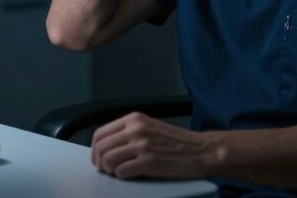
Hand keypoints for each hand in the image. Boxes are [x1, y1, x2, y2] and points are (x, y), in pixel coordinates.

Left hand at [91, 112, 211, 179]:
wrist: (201, 151)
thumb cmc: (177, 142)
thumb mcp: (150, 127)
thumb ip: (129, 132)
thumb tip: (106, 147)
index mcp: (134, 119)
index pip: (100, 134)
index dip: (95, 150)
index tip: (98, 159)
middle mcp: (136, 129)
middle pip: (101, 148)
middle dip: (100, 163)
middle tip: (106, 170)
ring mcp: (142, 145)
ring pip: (108, 161)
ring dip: (110, 171)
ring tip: (119, 173)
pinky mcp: (149, 162)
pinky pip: (122, 172)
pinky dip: (122, 176)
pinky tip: (130, 175)